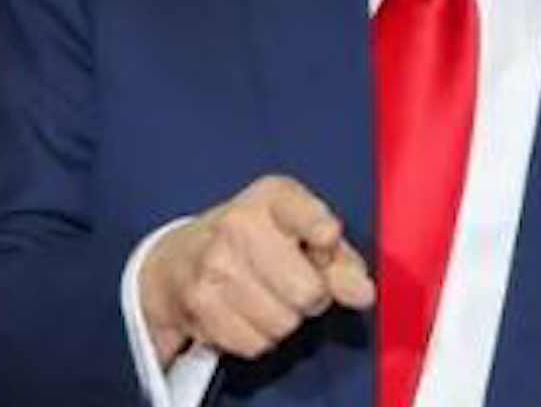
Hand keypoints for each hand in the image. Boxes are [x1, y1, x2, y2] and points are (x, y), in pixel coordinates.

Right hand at [138, 175, 374, 366]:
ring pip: (284, 324)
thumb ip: (340, 260)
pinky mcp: (200, 304)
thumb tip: (362, 293)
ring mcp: (214, 265)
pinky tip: (243, 312)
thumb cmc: (253, 242)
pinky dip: (256, 337)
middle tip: (290, 282)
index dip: (322, 233)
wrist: (177, 260)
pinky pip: (256, 344)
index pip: (309, 217)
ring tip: (264, 296)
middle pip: (308, 292)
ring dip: (282, 320)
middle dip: (309, 297)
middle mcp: (238, 225)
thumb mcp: (300, 233)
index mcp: (271, 197)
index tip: (325, 238)